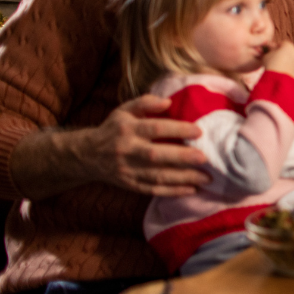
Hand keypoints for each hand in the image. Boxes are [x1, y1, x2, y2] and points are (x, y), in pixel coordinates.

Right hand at [83, 95, 211, 196]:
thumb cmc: (114, 129)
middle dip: (182, 157)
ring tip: (206, 178)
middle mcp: (126, 150)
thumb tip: (168, 101)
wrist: (87, 155)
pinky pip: (152, 190)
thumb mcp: (124, 110)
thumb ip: (145, 102)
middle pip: (156, 155)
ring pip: (156, 176)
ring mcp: (127, 170)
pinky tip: (191, 190)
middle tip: (205, 158)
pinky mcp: (129, 185)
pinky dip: (172, 192)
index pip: (155, 128)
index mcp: (127, 129)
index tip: (199, 131)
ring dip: (183, 179)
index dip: (177, 129)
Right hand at [262, 40, 293, 79]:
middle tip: (275, 59)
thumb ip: (270, 50)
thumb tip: (271, 48)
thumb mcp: (267, 55)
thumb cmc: (271, 66)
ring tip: (279, 67)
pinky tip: (283, 72)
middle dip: (284, 54)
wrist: (278, 82)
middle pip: (290, 51)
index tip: (272, 51)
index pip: (283, 43)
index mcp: (289, 46)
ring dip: (288, 61)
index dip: (276, 47)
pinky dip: (290, 68)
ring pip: (293, 59)